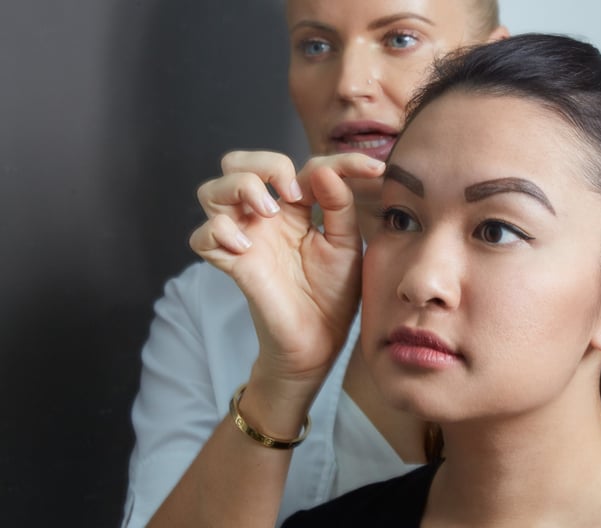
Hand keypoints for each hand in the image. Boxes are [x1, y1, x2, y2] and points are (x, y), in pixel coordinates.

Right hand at [190, 151, 384, 398]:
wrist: (320, 341)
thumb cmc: (334, 294)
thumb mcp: (347, 245)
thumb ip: (339, 206)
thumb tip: (323, 170)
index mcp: (297, 209)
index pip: (307, 167)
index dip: (342, 161)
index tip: (375, 170)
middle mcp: (266, 217)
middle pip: (239, 164)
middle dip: (264, 163)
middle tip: (292, 192)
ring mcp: (246, 238)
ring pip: (212, 191)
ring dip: (239, 188)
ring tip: (270, 211)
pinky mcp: (232, 264)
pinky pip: (202, 236)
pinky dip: (219, 231)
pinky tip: (248, 247)